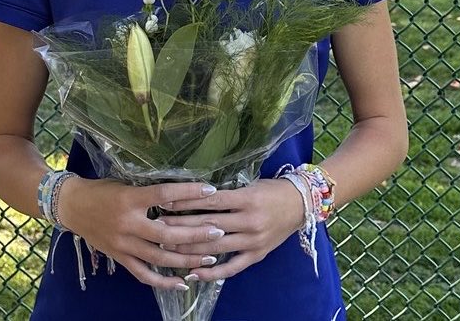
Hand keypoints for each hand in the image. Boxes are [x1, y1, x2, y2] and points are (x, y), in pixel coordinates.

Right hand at [58, 178, 226, 289]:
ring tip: (209, 258)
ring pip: (159, 257)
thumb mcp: (126, 183)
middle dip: (195, 234)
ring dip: (186, 259)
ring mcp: (123, 244)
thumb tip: (181, 193)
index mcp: (131, 199)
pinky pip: (143, 274)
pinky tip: (182, 284)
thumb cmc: (103, 189)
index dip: (188, 193)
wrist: (73, 206)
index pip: (165, 194)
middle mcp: (128, 223)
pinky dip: (163, 282)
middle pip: (166, 232)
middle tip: (218, 231)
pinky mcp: (120, 258)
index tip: (210, 190)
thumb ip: (150, 191)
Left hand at [156, 179, 305, 280]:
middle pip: (209, 226)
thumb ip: (228, 193)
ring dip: (191, 249)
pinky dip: (212, 273)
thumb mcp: (251, 185)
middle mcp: (249, 221)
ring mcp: (253, 241)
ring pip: (216, 248)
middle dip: (182, 226)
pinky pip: (232, 268)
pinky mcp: (257, 255)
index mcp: (247, 199)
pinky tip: (194, 273)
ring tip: (168, 248)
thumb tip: (197, 196)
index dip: (187, 203)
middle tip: (159, 226)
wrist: (300, 204)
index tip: (167, 203)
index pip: (211, 202)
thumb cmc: (272, 190)